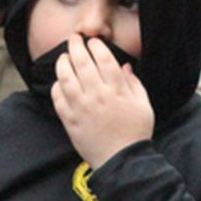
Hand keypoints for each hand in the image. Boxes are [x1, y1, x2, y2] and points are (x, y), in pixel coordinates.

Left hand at [51, 36, 153, 168]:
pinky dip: (57, 86)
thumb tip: (125, 66)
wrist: (122, 161)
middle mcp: (97, 96)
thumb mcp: (144, 106)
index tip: (93, 41)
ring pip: (65, 77)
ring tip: (64, 58)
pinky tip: (60, 82)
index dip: (96, 46)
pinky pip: (58, 98)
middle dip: (75, 46)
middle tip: (73, 39)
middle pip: (82, 62)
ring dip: (62, 63)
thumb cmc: (135, 133)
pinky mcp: (70, 121)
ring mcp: (81, 108)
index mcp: (117, 90)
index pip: (103, 58)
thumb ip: (134, 84)